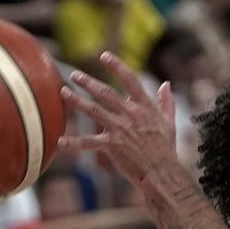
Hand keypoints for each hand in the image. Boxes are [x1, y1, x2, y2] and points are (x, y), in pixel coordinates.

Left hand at [60, 53, 178, 185]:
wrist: (163, 172)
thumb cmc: (167, 149)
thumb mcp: (170, 122)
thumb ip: (167, 102)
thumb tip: (166, 84)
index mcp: (145, 107)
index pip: (131, 80)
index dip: (117, 66)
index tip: (104, 56)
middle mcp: (131, 114)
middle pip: (106, 93)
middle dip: (89, 82)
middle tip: (75, 75)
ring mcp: (121, 129)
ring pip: (94, 110)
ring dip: (77, 100)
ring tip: (63, 92)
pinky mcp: (112, 145)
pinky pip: (89, 143)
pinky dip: (74, 144)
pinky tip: (60, 142)